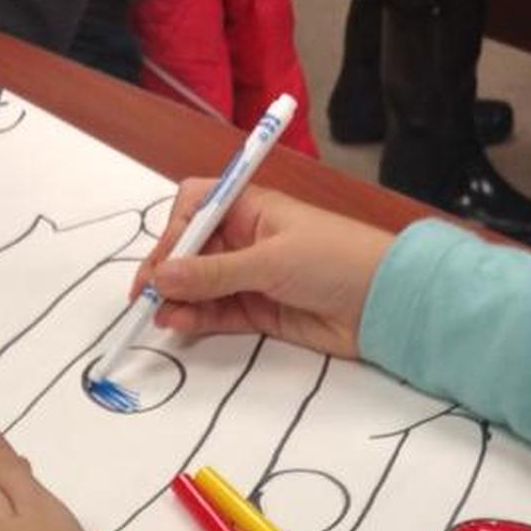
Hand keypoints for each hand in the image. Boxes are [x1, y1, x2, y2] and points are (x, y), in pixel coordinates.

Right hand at [134, 184, 394, 359]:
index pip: (196, 206)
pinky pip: (216, 313)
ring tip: (162, 317)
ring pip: (199, 285)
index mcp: (251, 208)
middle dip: (167, 271)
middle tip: (145, 298)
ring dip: (177, 299)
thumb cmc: (334, 260)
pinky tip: (180, 324)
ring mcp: (250, 277)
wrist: (384, 303)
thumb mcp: (270, 261)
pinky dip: (195, 319)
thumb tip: (162, 276)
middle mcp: (245, 239)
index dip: (174, 231)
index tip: (161, 263)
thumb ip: (214, 273)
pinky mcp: (258, 312)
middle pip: (191, 249)